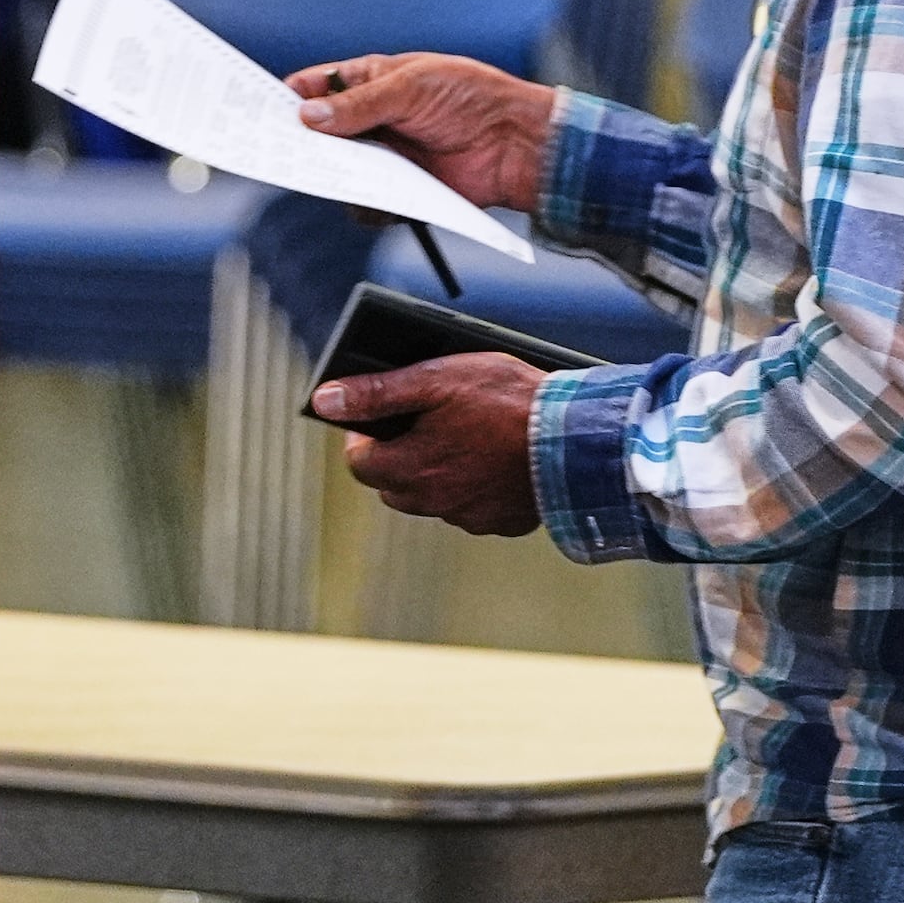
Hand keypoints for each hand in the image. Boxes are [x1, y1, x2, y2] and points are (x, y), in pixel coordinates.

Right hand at [285, 52, 557, 214]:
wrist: (516, 144)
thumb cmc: (471, 98)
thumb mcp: (411, 89)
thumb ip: (358, 105)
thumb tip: (308, 116)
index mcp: (368, 82)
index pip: (314, 88)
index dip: (287, 98)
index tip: (261, 111)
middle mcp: (369, 120)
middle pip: (318, 133)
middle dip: (300, 140)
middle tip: (281, 148)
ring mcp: (381, 156)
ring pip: (335, 169)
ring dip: (330, 172)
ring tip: (326, 171)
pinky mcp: (397, 190)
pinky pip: (363, 202)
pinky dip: (362, 201)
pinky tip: (371, 192)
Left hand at [312, 352, 544, 537]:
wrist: (578, 437)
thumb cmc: (509, 402)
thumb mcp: (436, 380)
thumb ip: (377, 392)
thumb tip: (325, 399)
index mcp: (411, 469)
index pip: (359, 463)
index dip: (364, 436)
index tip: (382, 416)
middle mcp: (435, 502)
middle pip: (392, 485)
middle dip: (396, 456)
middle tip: (424, 423)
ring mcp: (470, 516)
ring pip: (431, 499)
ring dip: (434, 473)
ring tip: (462, 437)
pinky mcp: (503, 522)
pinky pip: (472, 509)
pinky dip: (473, 488)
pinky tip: (492, 460)